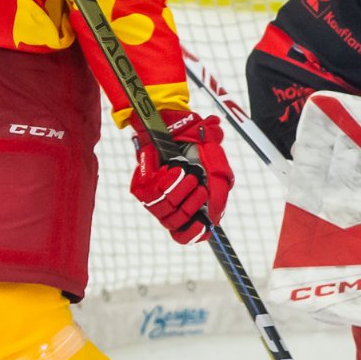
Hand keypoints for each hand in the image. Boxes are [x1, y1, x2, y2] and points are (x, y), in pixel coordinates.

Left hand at [130, 111, 234, 244]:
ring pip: (164, 210)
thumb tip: (214, 219)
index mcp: (190, 206)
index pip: (185, 235)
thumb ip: (219, 194)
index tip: (201, 223)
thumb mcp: (217, 169)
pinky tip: (171, 169)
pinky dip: (164, 182)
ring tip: (186, 173)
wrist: (179, 124)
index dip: (192, 233)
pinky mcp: (142, 186)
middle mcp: (171, 204)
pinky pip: (150, 195)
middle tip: (198, 185)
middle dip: (190, 204)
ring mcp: (155, 196)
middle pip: (177, 223)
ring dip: (179, 191)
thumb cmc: (199, 147)